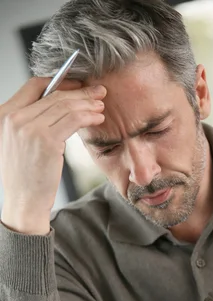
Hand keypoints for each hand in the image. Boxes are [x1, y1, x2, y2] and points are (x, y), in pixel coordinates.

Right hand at [0, 77, 105, 234]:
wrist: (24, 202)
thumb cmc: (25, 177)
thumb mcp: (20, 143)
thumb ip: (31, 122)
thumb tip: (58, 107)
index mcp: (3, 114)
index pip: (34, 86)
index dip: (59, 82)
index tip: (78, 86)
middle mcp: (13, 118)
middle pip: (53, 95)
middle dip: (79, 92)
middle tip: (98, 92)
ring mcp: (28, 127)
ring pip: (65, 106)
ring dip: (87, 104)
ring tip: (101, 107)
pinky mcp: (45, 140)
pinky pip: (72, 120)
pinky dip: (88, 116)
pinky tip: (98, 119)